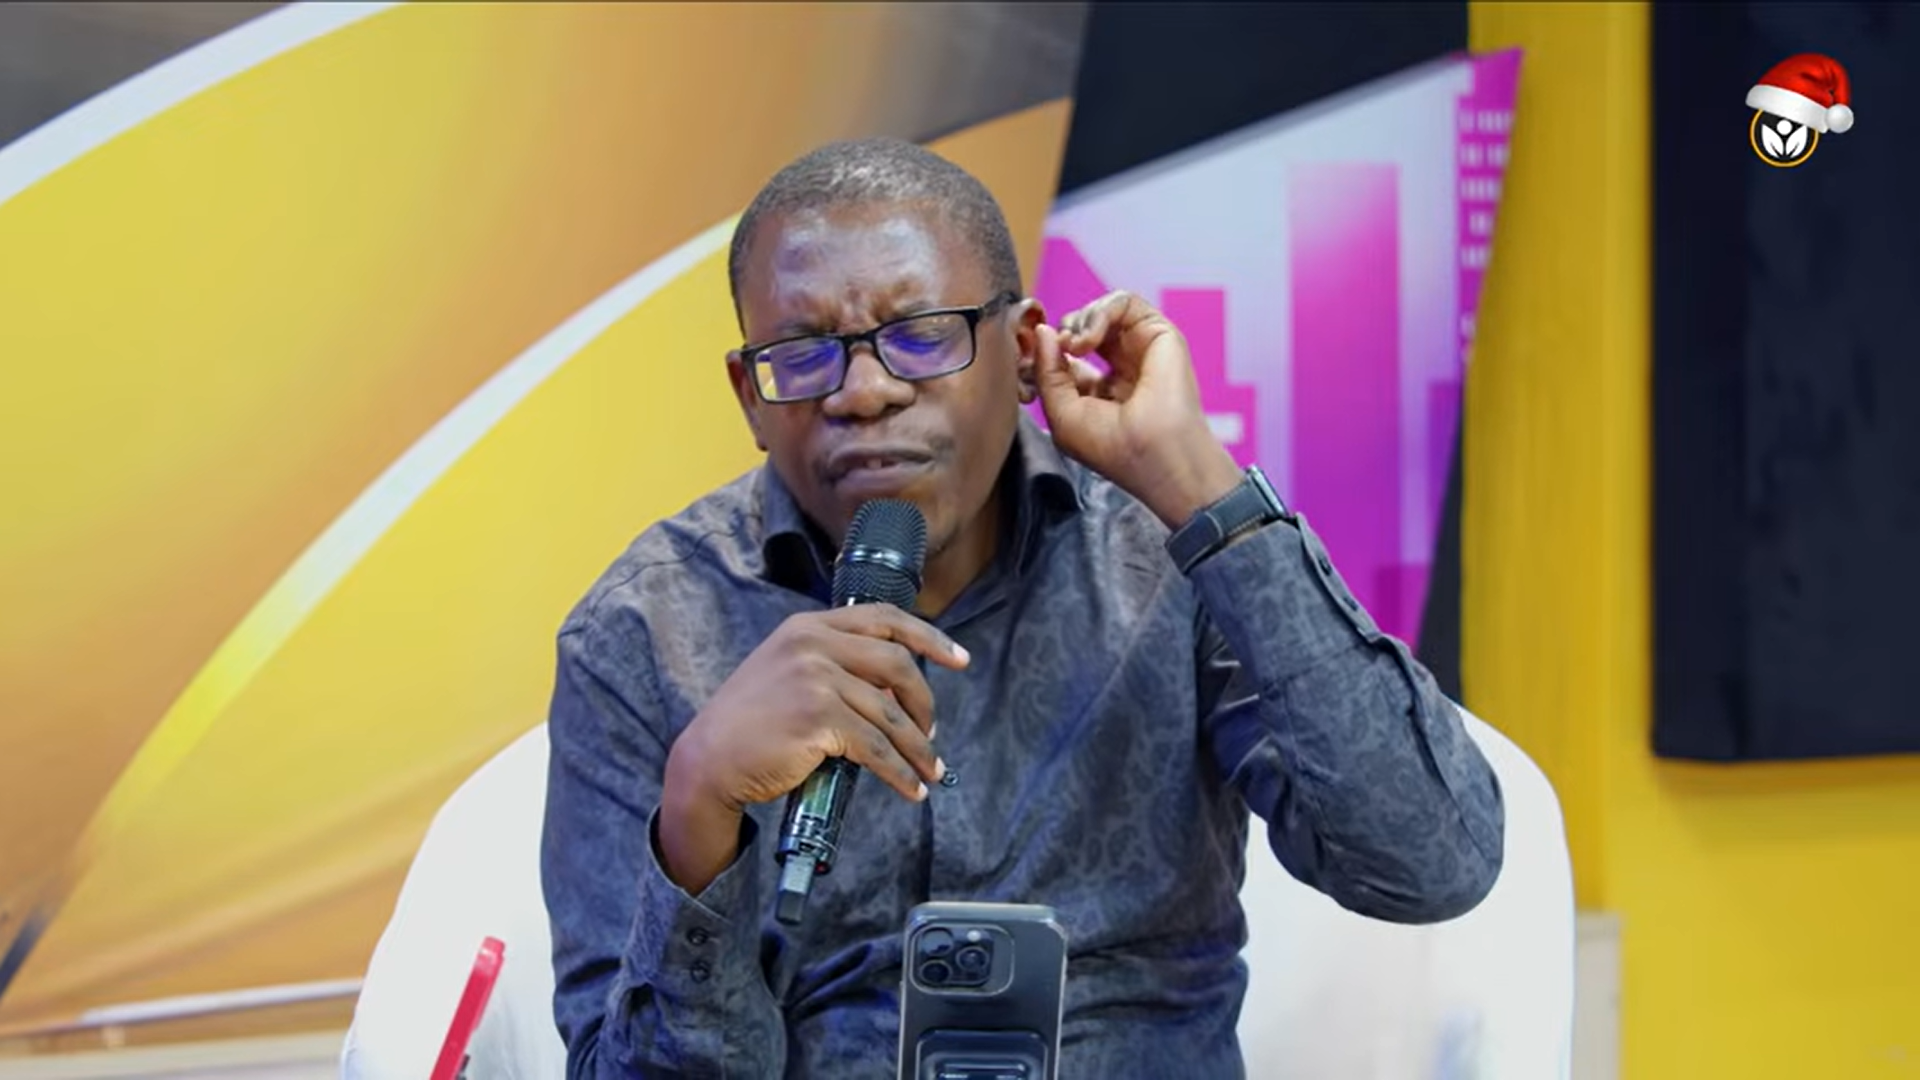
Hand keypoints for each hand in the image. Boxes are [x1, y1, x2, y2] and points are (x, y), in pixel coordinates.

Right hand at [657, 605, 967, 891]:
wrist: (709, 759)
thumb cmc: (750, 723)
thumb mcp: (787, 671)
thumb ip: (835, 665)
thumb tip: (894, 689)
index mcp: (809, 627)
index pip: (883, 618)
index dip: (928, 639)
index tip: (959, 659)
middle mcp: (814, 645)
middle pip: (896, 664)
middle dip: (925, 702)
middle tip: (931, 733)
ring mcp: (816, 679)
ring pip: (890, 712)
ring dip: (918, 748)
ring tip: (930, 772)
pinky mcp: (818, 719)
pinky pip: (876, 748)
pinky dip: (900, 772)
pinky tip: (910, 788)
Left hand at [1032, 291, 1243, 528]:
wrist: (1159, 456)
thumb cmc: (1114, 447)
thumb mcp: (1062, 413)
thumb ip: (1047, 371)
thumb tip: (1044, 331)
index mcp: (1099, 389)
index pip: (1065, 354)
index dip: (1044, 349)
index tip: (1029, 360)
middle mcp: (1120, 366)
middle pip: (1081, 326)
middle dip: (1061, 332)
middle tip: (1059, 352)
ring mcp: (1140, 348)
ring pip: (1101, 309)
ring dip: (1078, 321)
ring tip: (1075, 346)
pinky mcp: (1158, 333)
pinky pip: (1122, 300)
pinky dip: (1098, 312)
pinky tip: (1088, 340)